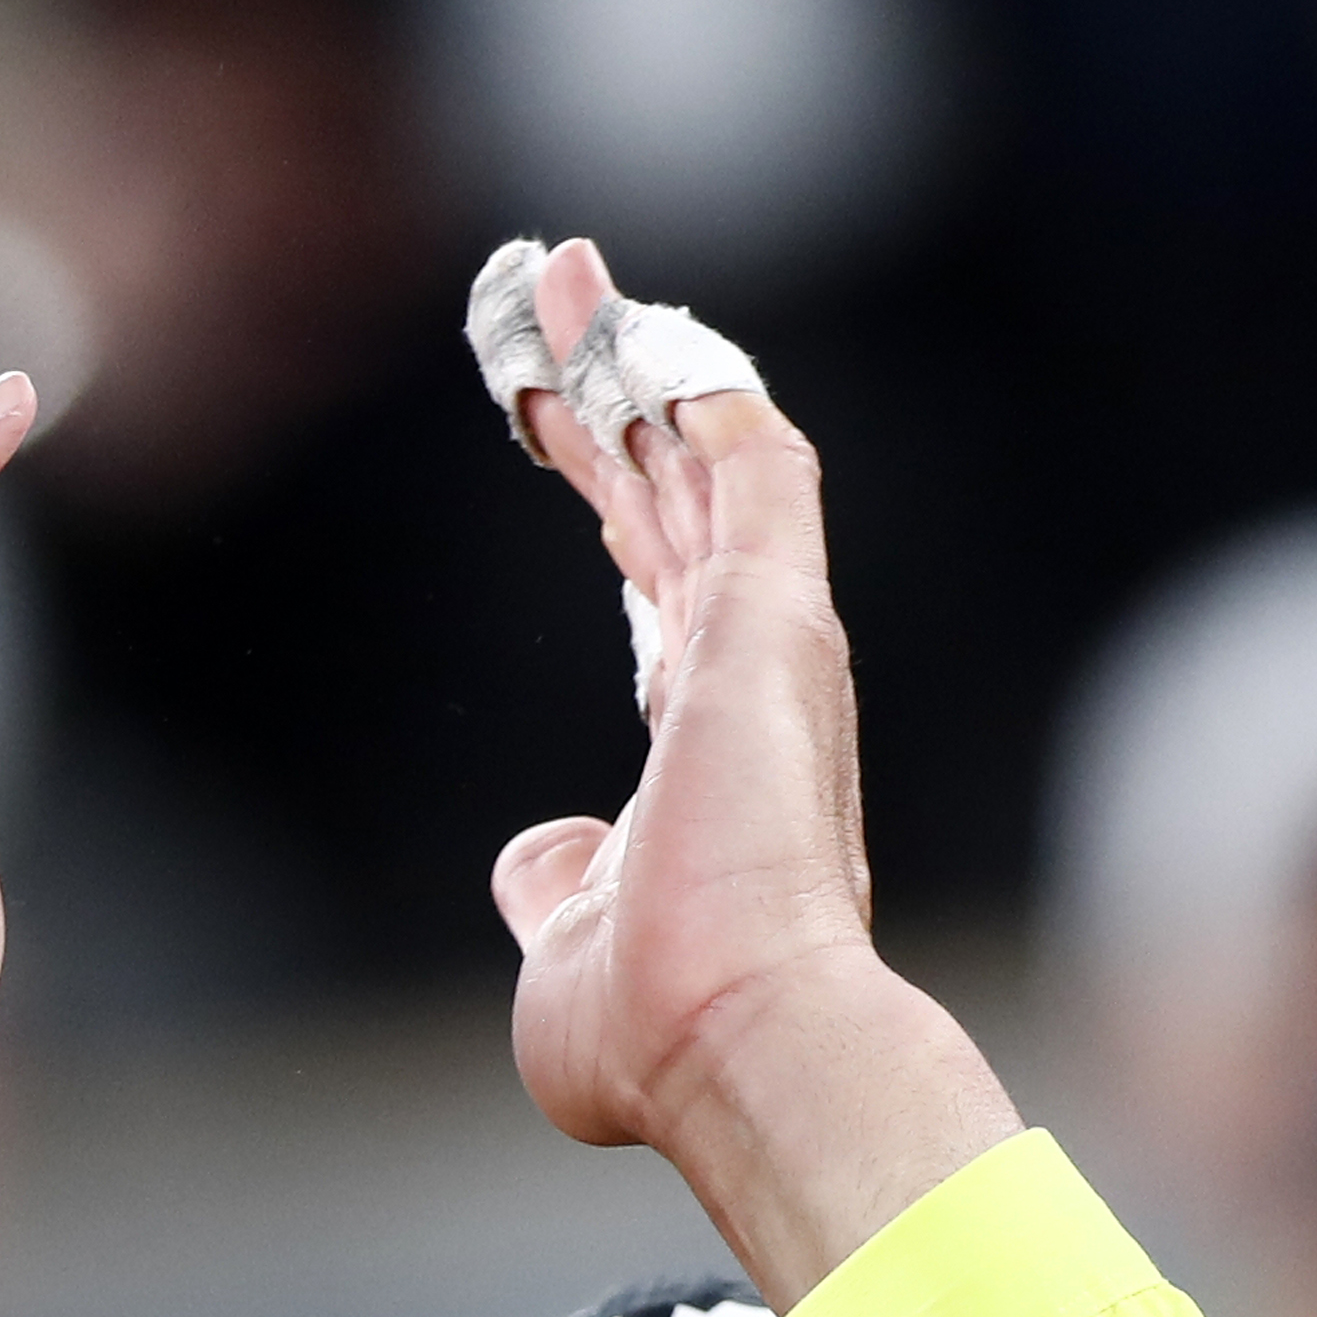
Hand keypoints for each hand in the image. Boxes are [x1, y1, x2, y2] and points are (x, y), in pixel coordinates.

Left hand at [487, 244, 1010, 1286]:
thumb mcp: (562, 950)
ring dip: (633, 354)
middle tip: (542, 295)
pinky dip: (702, 384)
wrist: (732, 1047)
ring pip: (707, 452)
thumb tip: (539, 850)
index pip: (653, 573)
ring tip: (560, 268)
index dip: (603, 484)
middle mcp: (750, 678)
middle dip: (607, 386)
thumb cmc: (656, 1036)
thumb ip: (554, 885)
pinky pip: (753, 463)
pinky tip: (640, 314)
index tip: (548, 412)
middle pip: (674, 488)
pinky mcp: (777, 623)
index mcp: (707, 747)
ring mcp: (770, 645)